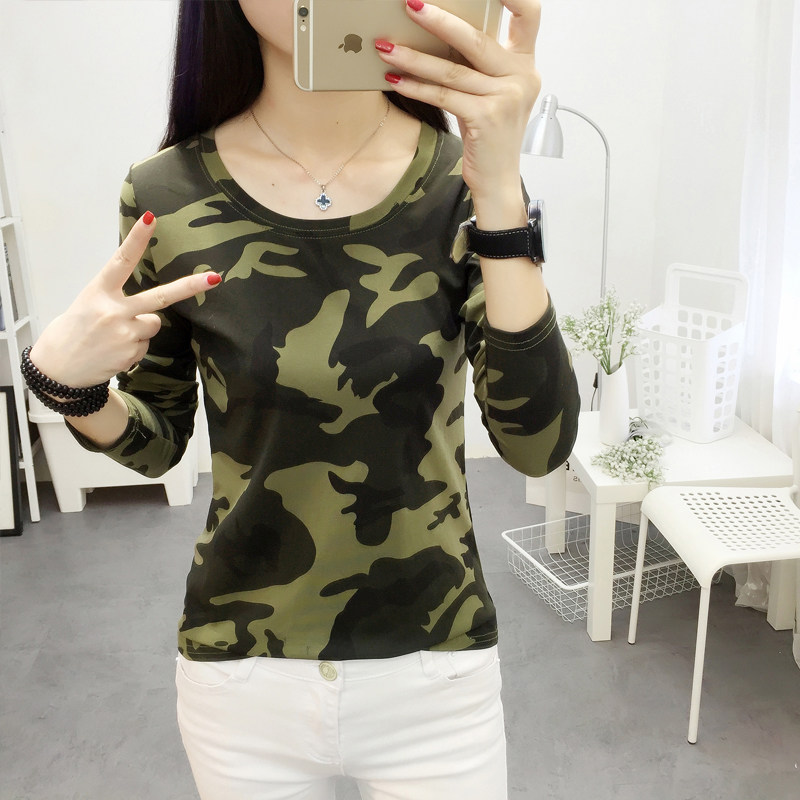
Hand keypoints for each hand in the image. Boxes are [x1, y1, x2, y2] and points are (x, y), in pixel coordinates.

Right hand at [30, 212, 219, 387]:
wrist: (59, 368)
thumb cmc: (75, 330)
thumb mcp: (89, 303)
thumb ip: (116, 298)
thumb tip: (150, 306)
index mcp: (98, 291)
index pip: (121, 260)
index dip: (137, 238)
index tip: (150, 218)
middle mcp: (113, 310)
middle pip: (160, 296)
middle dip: (190, 287)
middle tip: (215, 278)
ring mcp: (124, 333)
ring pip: (154, 323)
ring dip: (141, 328)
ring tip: (115, 336)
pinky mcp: (131, 353)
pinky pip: (146, 344)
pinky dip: (134, 347)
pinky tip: (114, 351)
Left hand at [376, 0, 541, 214]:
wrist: (498, 180)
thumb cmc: (490, 134)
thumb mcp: (492, 93)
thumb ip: (479, 65)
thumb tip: (437, 33)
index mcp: (525, 64)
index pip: (528, 14)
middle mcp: (521, 77)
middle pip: (476, 39)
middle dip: (439, 19)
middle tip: (409, 5)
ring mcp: (505, 98)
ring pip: (452, 70)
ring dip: (414, 57)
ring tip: (385, 47)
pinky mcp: (486, 118)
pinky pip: (444, 96)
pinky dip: (416, 87)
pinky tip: (395, 79)